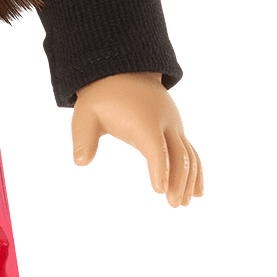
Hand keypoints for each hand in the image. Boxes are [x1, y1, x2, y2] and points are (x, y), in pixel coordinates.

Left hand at [70, 71, 203, 208]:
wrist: (123, 72)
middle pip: (178, 154)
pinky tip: (196, 193)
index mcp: (143, 120)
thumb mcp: (86, 114)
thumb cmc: (102, 98)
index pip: (155, 147)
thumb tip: (80, 161)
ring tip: (182, 203)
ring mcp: (173, 126)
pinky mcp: (176, 130)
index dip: (159, 167)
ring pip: (189, 154)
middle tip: (173, 204)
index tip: (159, 190)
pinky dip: (196, 171)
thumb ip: (84, 138)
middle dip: (178, 180)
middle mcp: (164, 123)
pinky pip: (190, 152)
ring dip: (189, 180)